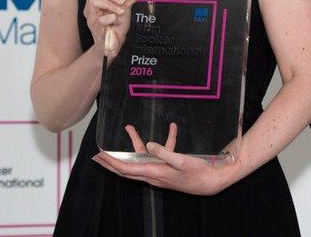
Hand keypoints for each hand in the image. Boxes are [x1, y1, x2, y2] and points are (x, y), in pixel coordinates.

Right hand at [83, 0, 153, 57]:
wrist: (114, 43)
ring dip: (110, 4)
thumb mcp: (127, 5)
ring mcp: (92, 17)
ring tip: (120, 11)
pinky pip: (100, 20)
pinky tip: (115, 20)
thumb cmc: (117, 23)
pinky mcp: (96, 28)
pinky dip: (109, 18)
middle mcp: (92, 6)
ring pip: (94, 0)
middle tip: (122, 2)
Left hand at [92, 124, 232, 195]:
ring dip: (136, 143)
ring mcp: (161, 171)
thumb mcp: (181, 161)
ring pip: (142, 158)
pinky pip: (161, 154)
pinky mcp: (169, 168)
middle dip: (113, 160)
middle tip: (99, 155)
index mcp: (154, 173)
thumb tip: (148, 145)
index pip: (127, 168)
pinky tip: (173, 128)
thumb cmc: (197, 173)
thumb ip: (164, 152)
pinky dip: (164, 142)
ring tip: (130, 128)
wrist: (212, 182)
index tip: (100, 156)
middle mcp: (154, 174)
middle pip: (127, 167)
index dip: (112, 162)